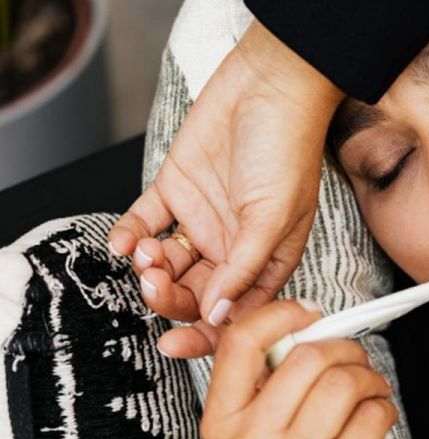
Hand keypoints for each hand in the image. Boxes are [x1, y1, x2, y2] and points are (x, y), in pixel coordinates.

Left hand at [107, 21, 344, 357]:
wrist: (267, 86)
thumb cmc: (287, 147)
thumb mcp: (274, 217)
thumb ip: (245, 268)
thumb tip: (220, 314)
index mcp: (265, 259)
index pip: (235, 312)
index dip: (207, 333)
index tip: (176, 345)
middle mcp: (233, 245)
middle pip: (195, 292)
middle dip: (171, 298)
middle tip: (155, 286)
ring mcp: (203, 219)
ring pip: (167, 264)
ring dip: (149, 269)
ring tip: (145, 254)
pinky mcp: (176, 191)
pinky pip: (146, 223)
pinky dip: (129, 236)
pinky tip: (125, 242)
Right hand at [200, 300, 397, 438]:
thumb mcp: (243, 434)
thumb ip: (259, 389)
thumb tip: (302, 333)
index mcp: (222, 422)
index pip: (241, 343)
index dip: (280, 314)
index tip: (307, 314)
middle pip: (308, 357)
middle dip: (343, 346)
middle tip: (352, 356)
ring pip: (345, 383)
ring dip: (369, 377)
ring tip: (370, 386)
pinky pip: (372, 418)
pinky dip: (382, 407)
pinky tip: (376, 413)